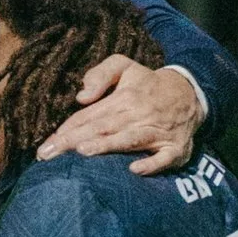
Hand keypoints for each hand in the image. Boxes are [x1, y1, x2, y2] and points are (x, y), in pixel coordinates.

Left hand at [37, 57, 207, 173]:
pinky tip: (133, 170)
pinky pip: (164, 159)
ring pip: (128, 141)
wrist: (190, 94)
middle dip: (73, 142)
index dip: (67, 129)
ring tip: (83, 152)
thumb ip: (101, 73)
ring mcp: (157, 133)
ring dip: (107, 146)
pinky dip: (151, 164)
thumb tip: (81, 96)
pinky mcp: (174, 149)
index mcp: (123, 98)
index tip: (46, 144)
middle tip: (48, 156)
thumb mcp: (125, 66)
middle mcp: (137, 115)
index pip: (89, 116)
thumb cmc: (148, 84)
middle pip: (101, 129)